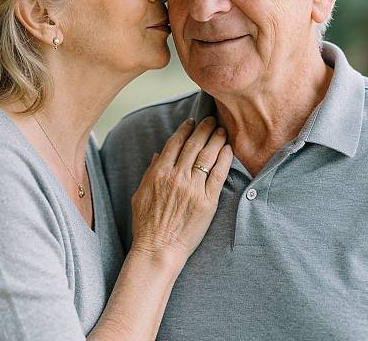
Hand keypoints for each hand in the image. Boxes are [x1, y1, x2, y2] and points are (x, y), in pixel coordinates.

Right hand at [130, 117, 232, 270]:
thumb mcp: (140, 194)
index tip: (192, 121)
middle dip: (203, 128)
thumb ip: (150, 172)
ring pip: (207, 156)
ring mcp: (193, 188)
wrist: (158, 249)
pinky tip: (228, 149)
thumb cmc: (146, 224)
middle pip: (194, 145)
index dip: (185, 129)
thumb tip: (159, 154)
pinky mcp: (207, 201)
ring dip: (215, 139)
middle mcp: (176, 177)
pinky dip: (224, 160)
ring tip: (221, 130)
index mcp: (159, 173)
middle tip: (211, 119)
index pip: (175, 143)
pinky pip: (218, 175)